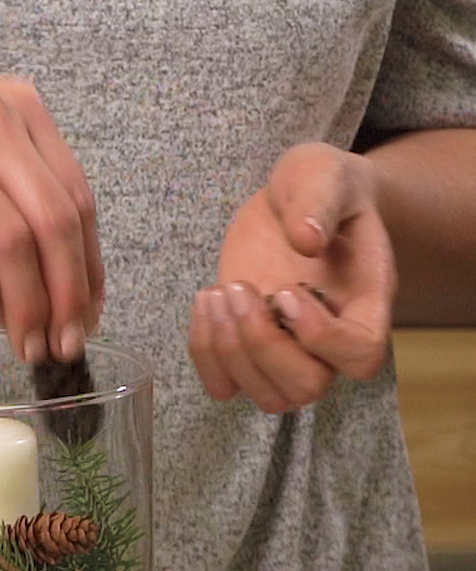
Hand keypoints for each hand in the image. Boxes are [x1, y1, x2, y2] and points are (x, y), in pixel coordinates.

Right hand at [0, 62, 103, 363]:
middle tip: (67, 342)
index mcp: (13, 107)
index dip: (90, 266)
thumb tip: (40, 270)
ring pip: (17, 243)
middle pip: (57, 222)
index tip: (88, 311)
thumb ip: (3, 184)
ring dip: (29, 306)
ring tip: (27, 343)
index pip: (76, 197)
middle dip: (69, 296)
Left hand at [188, 142, 396, 412]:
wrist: (290, 203)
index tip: (286, 291)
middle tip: (238, 287)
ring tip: (217, 292)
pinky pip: (224, 386)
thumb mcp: (322, 174)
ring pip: (267, 396)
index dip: (320, 338)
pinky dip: (205, 353)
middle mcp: (330, 343)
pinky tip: (205, 300)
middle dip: (261, 344)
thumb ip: (319, 201)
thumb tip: (306, 239)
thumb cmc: (317, 189)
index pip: (360, 356)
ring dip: (229, 351)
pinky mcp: (246, 354)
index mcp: (366, 304)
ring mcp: (287, 355)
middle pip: (305, 388)